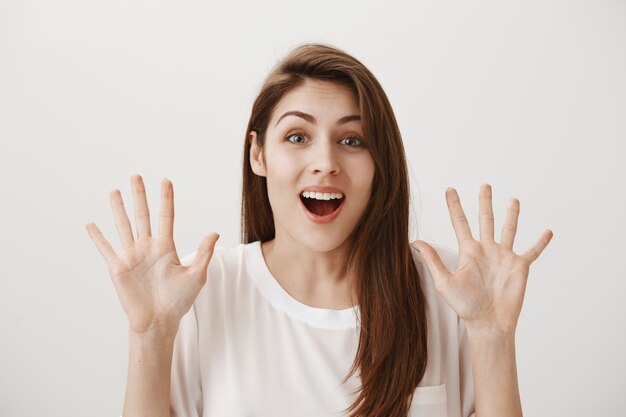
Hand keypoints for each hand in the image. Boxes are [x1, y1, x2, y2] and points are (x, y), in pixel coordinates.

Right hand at [85, 174, 219, 334]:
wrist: (159, 321)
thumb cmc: (179, 300)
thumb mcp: (196, 275)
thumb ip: (203, 253)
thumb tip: (215, 232)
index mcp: (166, 247)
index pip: (166, 217)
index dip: (166, 199)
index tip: (165, 181)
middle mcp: (147, 247)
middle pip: (143, 215)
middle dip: (139, 196)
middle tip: (136, 176)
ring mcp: (131, 256)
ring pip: (123, 226)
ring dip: (118, 209)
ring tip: (114, 191)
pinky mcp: (117, 268)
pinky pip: (105, 249)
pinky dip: (97, 237)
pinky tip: (91, 224)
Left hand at [413, 184, 552, 334]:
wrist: (487, 323)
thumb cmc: (465, 306)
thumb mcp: (444, 282)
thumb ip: (433, 261)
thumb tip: (415, 242)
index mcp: (468, 251)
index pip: (460, 223)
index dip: (454, 206)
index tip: (449, 189)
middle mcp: (486, 250)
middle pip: (485, 219)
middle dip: (485, 202)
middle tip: (485, 185)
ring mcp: (504, 257)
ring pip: (508, 230)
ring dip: (512, 215)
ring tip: (513, 200)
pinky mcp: (519, 267)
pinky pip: (532, 252)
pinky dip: (540, 242)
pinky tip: (548, 231)